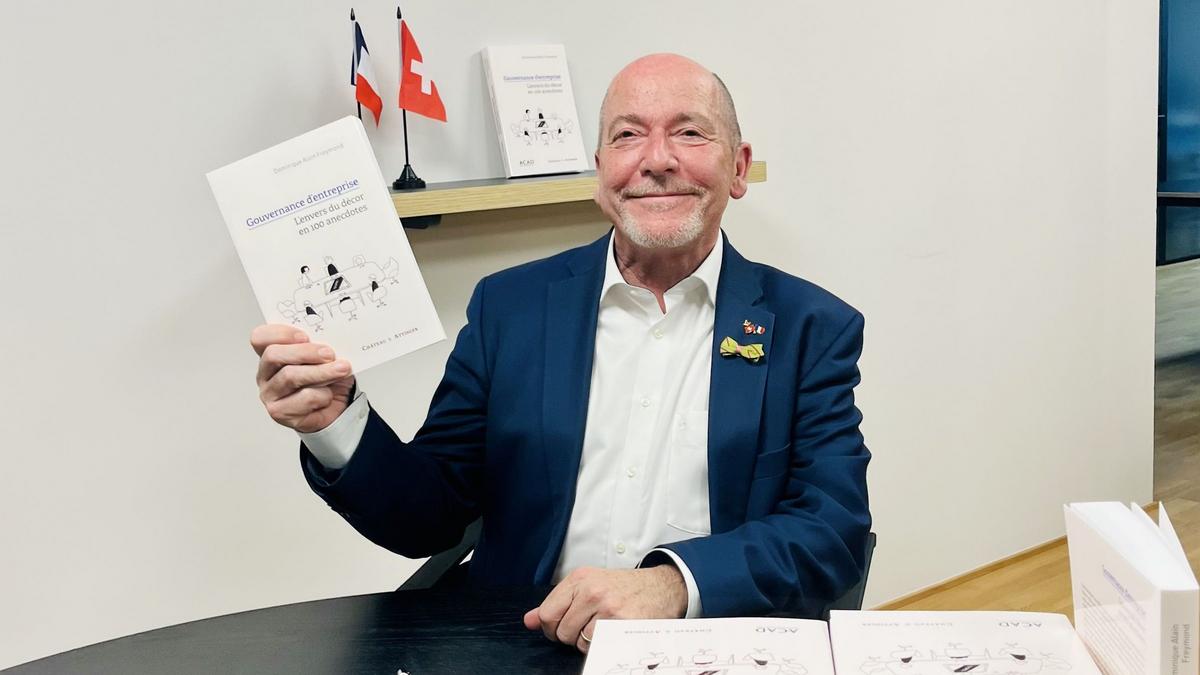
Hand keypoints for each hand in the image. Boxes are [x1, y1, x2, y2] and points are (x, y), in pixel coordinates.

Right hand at [250, 324, 355, 432]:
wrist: (338, 408)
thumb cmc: (328, 380)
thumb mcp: (326, 357)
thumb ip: (321, 346)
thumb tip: (332, 338)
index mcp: (272, 353)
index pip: (261, 337)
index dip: (280, 333)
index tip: (305, 336)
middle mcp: (266, 373)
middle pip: (273, 355)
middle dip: (305, 352)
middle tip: (329, 354)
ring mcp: (270, 394)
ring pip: (290, 377)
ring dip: (321, 372)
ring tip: (342, 369)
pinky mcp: (280, 412)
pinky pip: (304, 398)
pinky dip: (323, 394)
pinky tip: (329, 396)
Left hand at [522, 565, 687, 653]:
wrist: (662, 587)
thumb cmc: (624, 588)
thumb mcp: (588, 586)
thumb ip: (557, 603)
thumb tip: (528, 621)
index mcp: (580, 579)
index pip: (546, 613)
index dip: (551, 628)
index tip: (561, 628)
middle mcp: (592, 591)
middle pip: (561, 631)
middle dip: (571, 636)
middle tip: (588, 627)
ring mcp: (608, 608)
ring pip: (579, 642)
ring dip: (589, 642)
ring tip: (604, 628)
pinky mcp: (623, 624)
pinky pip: (598, 647)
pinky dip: (603, 647)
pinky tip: (614, 634)